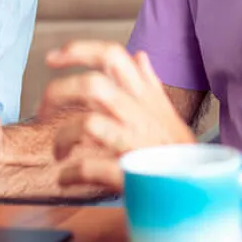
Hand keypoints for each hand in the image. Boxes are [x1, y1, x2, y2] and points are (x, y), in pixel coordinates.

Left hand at [39, 41, 193, 192]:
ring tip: (58, 151)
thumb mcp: (168, 114)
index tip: (52, 57)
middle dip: (60, 92)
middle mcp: (138, 113)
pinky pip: (91, 168)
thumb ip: (150, 84)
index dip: (79, 50)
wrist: (199, 191)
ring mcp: (134, 142)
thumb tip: (140, 56)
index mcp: (143, 96)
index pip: (112, 55)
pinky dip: (72, 173)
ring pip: (89, 124)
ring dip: (63, 137)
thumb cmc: (179, 152)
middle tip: (42, 108)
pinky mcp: (130, 172)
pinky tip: (66, 178)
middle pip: (93, 85)